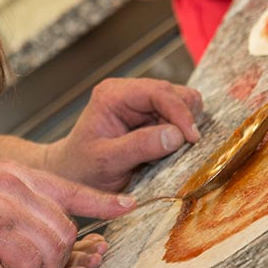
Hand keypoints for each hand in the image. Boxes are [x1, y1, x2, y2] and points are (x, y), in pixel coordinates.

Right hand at [0, 162, 134, 267]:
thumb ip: (4, 199)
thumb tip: (28, 221)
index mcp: (10, 172)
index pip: (69, 186)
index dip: (101, 201)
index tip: (126, 207)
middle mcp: (14, 183)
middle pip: (66, 227)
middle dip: (61, 263)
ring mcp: (6, 204)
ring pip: (54, 247)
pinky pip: (33, 264)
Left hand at [44, 78, 203, 191]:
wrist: (74, 176)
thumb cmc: (84, 168)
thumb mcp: (107, 161)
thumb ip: (139, 146)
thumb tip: (176, 135)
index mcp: (113, 95)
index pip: (158, 92)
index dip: (180, 112)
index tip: (193, 139)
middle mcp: (129, 92)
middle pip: (175, 94)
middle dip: (184, 121)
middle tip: (184, 150)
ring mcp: (141, 104)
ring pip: (182, 106)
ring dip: (183, 129)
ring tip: (169, 153)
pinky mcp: (151, 117)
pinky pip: (178, 121)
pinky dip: (181, 135)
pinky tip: (167, 152)